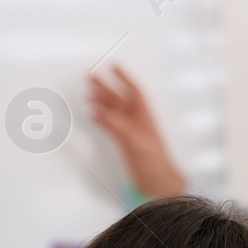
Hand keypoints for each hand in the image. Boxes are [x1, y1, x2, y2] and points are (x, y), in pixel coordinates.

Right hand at [87, 66, 186, 197]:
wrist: (158, 182)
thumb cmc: (155, 163)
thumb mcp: (137, 142)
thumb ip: (120, 127)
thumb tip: (104, 113)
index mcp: (143, 116)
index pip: (133, 91)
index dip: (124, 77)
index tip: (114, 65)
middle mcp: (136, 121)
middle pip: (118, 98)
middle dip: (105, 86)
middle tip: (91, 75)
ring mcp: (129, 131)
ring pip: (112, 110)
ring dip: (101, 100)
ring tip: (89, 92)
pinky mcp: (124, 142)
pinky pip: (110, 125)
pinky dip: (100, 118)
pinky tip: (93, 115)